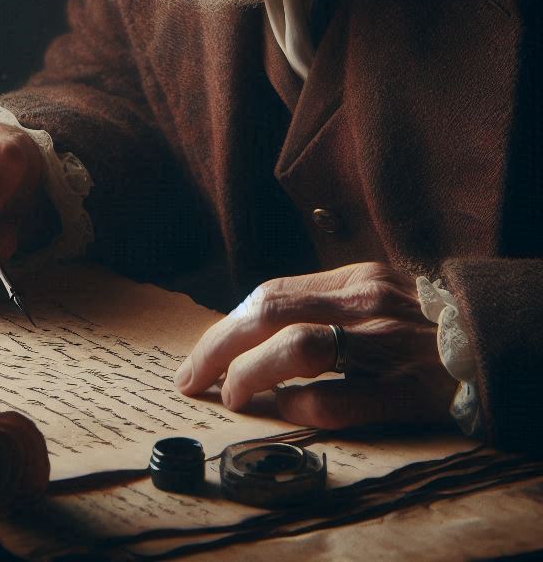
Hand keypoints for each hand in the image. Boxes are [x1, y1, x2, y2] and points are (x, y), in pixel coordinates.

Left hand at [174, 262, 456, 428]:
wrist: (504, 336)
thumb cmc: (431, 319)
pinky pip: (341, 400)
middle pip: (269, 313)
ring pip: (298, 348)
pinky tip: (282, 415)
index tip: (203, 352)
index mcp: (352, 279)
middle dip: (218, 346)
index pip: (270, 293)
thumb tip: (262, 327)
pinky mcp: (407, 390)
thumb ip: (327, 300)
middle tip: (191, 377)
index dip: (227, 323)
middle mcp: (362, 304)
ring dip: (252, 372)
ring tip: (230, 396)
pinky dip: (302, 408)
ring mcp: (385, 346)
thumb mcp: (379, 291)